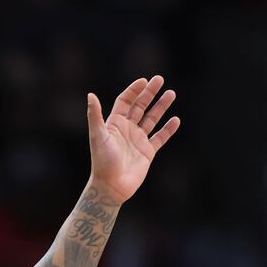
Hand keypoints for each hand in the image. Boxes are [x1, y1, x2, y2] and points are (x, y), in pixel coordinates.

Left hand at [87, 75, 179, 202]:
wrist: (111, 186)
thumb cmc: (102, 162)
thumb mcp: (98, 136)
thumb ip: (95, 116)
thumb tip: (90, 95)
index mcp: (114, 125)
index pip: (124, 102)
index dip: (133, 91)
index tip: (144, 80)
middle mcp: (126, 131)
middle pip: (139, 107)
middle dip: (149, 93)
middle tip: (160, 79)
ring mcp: (137, 141)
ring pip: (151, 119)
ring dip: (161, 106)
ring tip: (171, 93)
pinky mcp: (147, 152)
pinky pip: (160, 138)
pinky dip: (168, 129)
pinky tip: (176, 120)